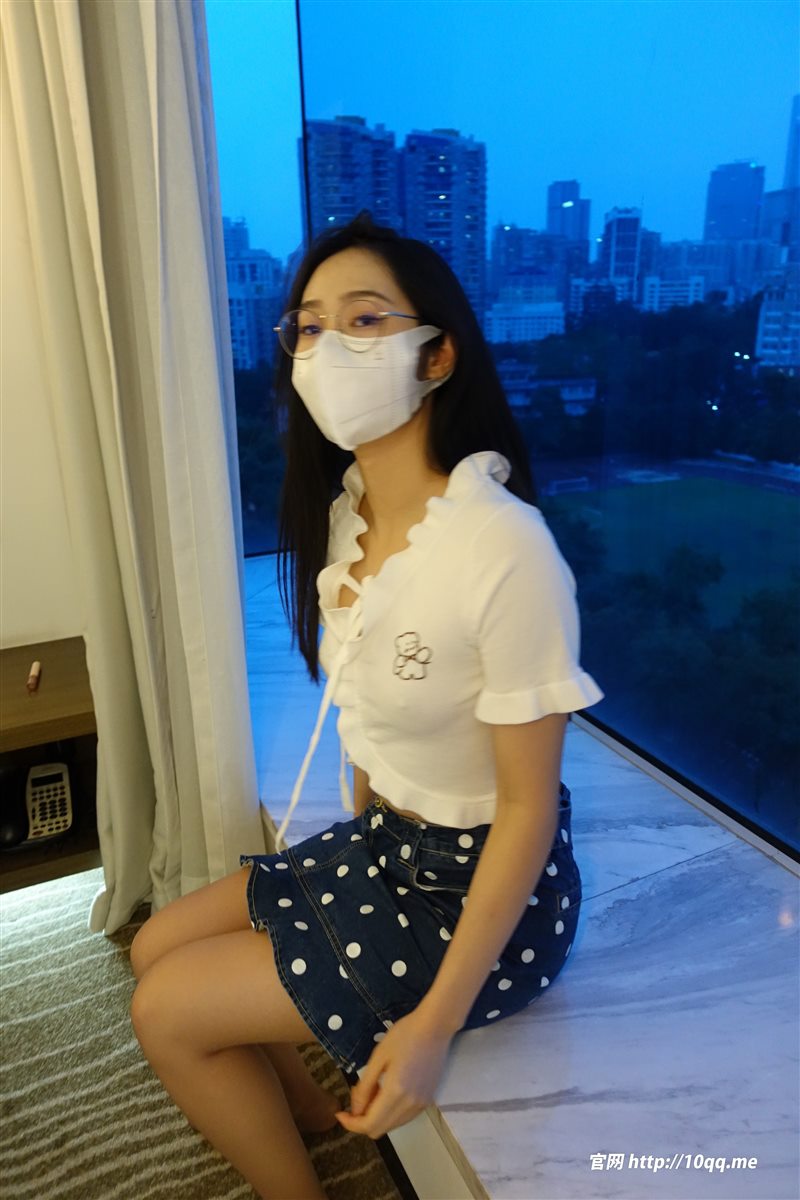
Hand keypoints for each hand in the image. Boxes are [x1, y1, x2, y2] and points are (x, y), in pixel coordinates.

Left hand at [334, 1011, 451, 1139]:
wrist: (435, 1027)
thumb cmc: (404, 1036)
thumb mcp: (378, 1057)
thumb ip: (365, 1086)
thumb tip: (355, 1110)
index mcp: (395, 1093)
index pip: (369, 1124)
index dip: (351, 1124)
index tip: (340, 1113)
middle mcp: (410, 1105)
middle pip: (380, 1130)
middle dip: (362, 1120)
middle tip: (357, 1096)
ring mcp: (421, 1105)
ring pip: (392, 1125)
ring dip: (377, 1116)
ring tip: (373, 1090)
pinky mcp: (428, 1101)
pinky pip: (404, 1117)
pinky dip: (391, 1112)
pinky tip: (388, 1091)